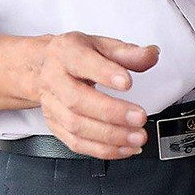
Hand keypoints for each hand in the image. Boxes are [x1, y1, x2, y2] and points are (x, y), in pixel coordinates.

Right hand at [33, 32, 159, 158]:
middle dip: (111, 112)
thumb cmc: (75, 56)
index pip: (81, 62)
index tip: (127, 83)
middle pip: (76, 100)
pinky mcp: (55, 125)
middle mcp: (54, 79)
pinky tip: (125, 148)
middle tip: (139, 118)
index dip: (104, 73)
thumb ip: (128, 53)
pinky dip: (103, 150)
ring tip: (137, 137)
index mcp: (65, 53)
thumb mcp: (101, 45)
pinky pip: (76, 143)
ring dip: (110, 136)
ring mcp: (52, 105)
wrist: (43, 67)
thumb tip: (151, 55)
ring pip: (76, 125)